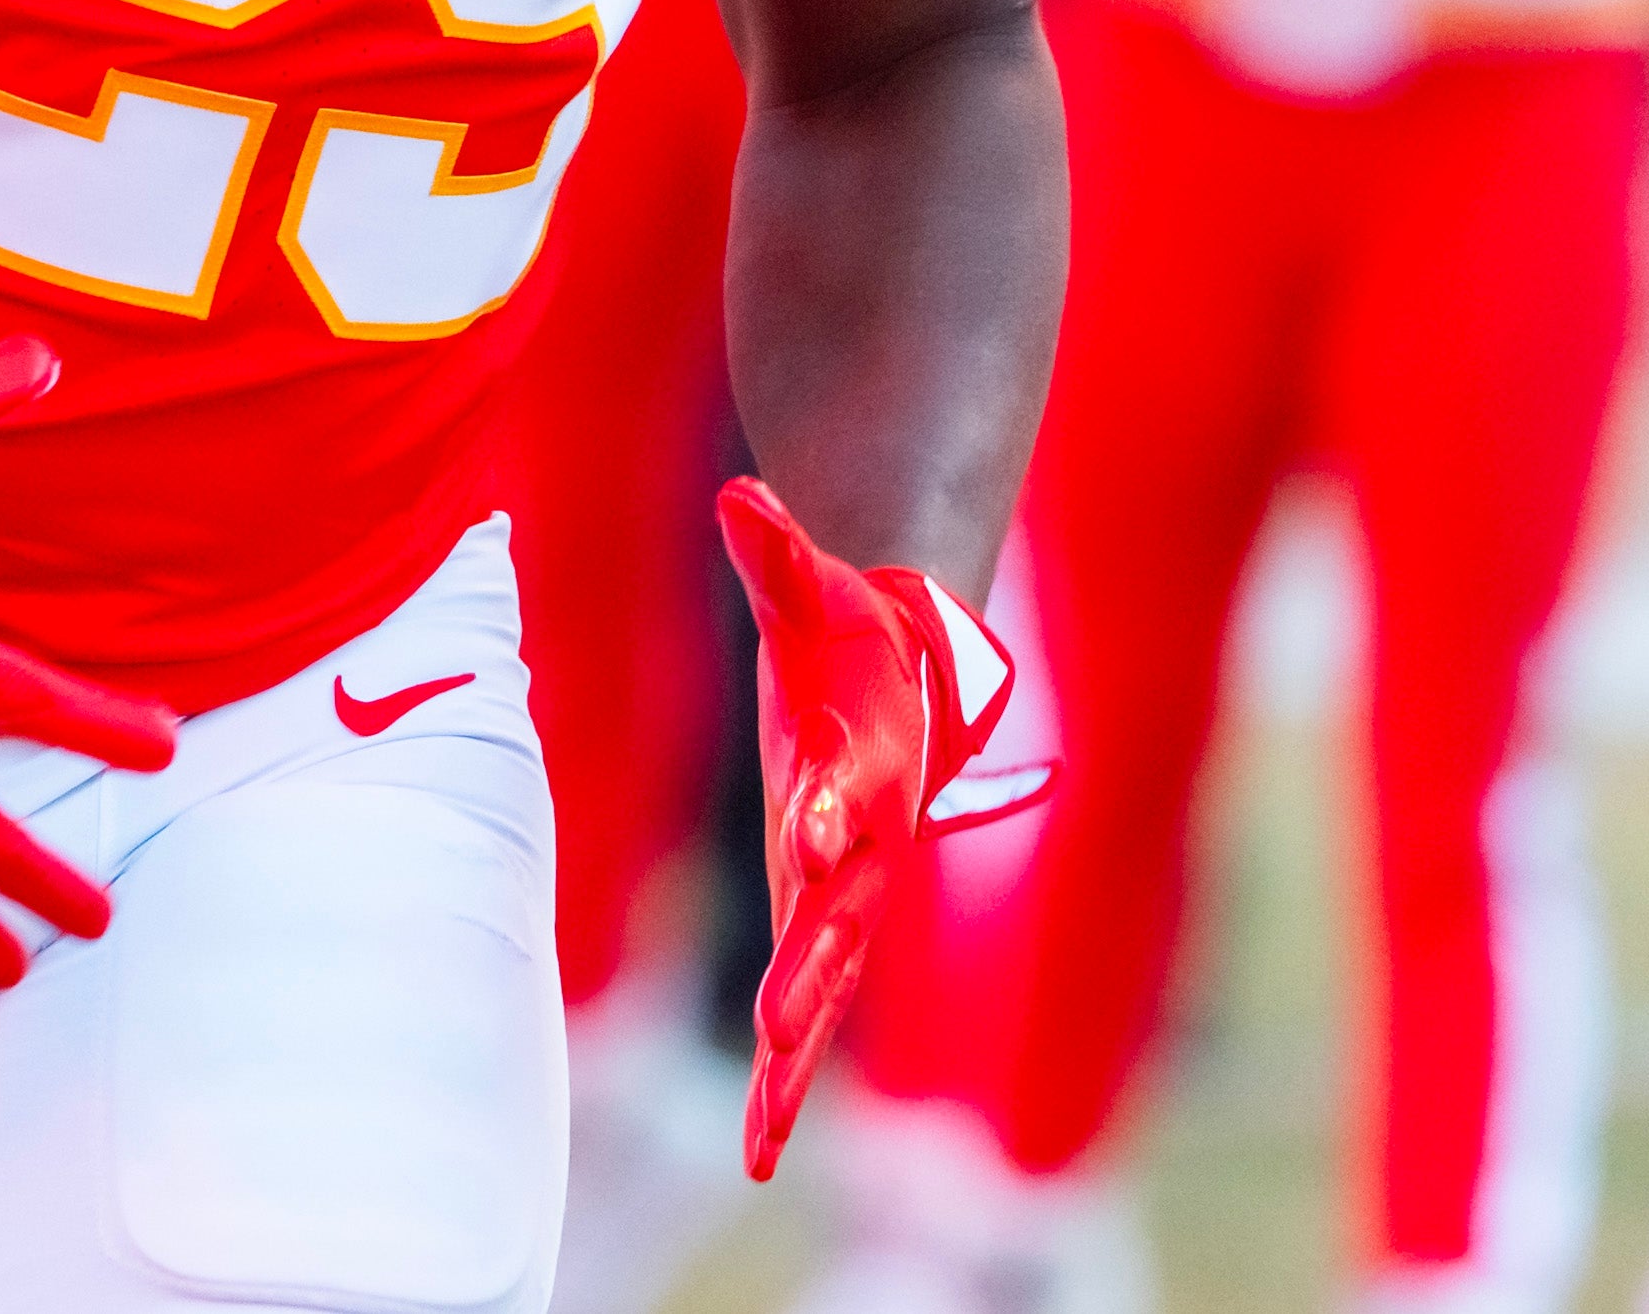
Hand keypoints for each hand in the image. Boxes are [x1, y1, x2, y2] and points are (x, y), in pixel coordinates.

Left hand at [715, 476, 1043, 1180]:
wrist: (906, 676)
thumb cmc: (855, 631)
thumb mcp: (812, 586)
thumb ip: (778, 552)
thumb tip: (742, 494)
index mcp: (870, 760)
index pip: (851, 787)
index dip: (833, 805)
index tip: (811, 829)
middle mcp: (866, 841)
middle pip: (841, 913)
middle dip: (813, 970)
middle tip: (778, 1029)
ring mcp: (844, 889)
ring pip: (823, 988)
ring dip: (794, 1065)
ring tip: (763, 1145)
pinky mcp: (820, 918)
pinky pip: (804, 1006)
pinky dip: (783, 1082)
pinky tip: (758, 1155)